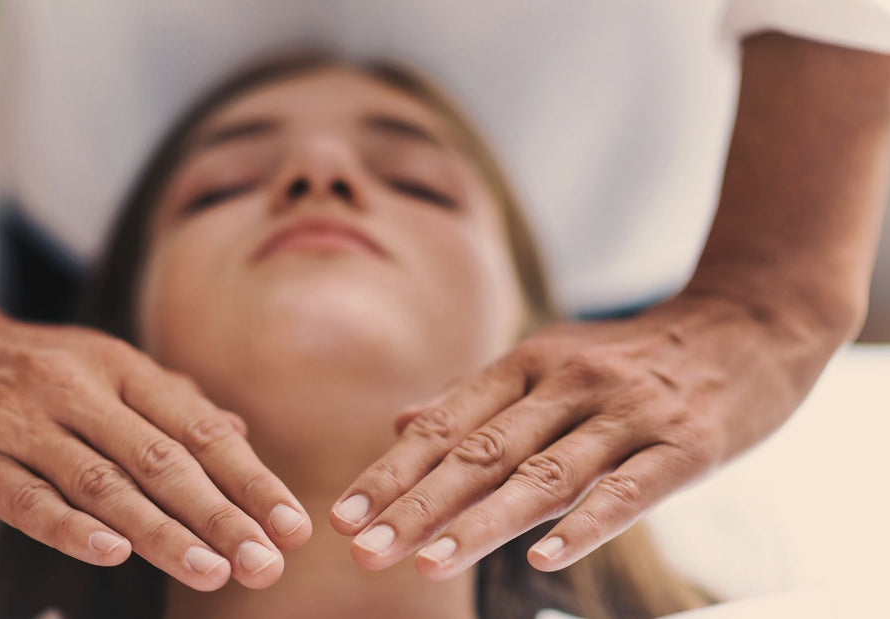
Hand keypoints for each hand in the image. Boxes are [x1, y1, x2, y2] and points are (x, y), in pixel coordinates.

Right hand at [0, 286, 310, 591]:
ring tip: (214, 572)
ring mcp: (22, 420)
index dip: (251, 479)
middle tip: (267, 563)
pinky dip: (69, 526)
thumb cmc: (22, 364)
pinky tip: (112, 554)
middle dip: (223, 515)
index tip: (293, 525)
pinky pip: (24, 496)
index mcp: (120, 367)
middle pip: (163, 460)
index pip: (199, 429)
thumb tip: (236, 432)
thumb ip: (167, 401)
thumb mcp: (100, 366)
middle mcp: (78, 388)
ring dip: (164, 531)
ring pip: (103, 482)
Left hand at [329, 293, 832, 577]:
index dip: (391, 472)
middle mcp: (568, 383)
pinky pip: (631, 489)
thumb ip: (476, 399)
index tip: (344, 518)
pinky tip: (548, 559)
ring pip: (545, 474)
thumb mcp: (549, 364)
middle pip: (481, 453)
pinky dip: (588, 524)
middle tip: (365, 552)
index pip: (445, 426)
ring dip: (483, 522)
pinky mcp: (686, 444)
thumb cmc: (633, 358)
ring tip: (429, 563)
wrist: (747, 322)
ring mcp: (627, 412)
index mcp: (526, 365)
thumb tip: (400, 422)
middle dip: (416, 505)